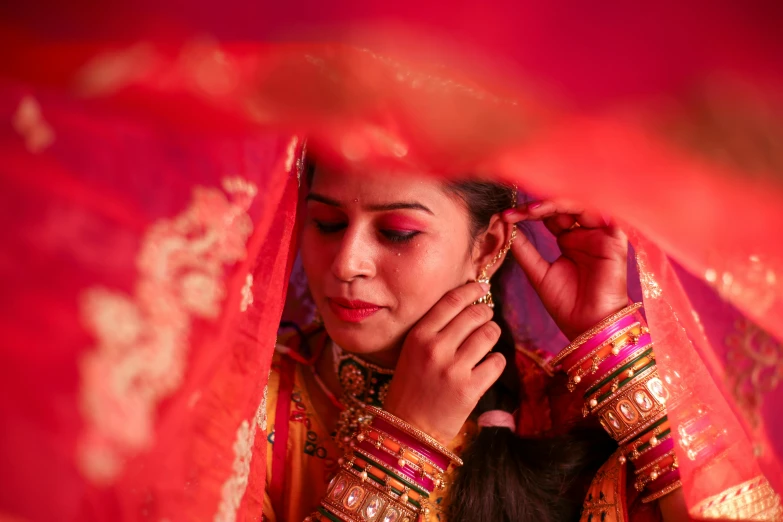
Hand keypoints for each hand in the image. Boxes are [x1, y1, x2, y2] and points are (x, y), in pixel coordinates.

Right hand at [382, 282, 505, 442]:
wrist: (409, 428)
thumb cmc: (411, 386)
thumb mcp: (412, 351)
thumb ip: (434, 329)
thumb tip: (468, 304)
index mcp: (419, 335)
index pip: (452, 300)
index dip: (472, 290)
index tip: (482, 288)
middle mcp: (436, 348)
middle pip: (475, 314)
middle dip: (486, 313)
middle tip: (487, 317)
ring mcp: (453, 369)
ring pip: (489, 335)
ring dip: (492, 334)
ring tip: (487, 341)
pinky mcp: (470, 389)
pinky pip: (497, 362)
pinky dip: (496, 361)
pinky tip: (488, 365)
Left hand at [501, 200, 628, 340]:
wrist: (587, 325)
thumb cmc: (566, 304)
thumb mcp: (538, 272)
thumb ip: (523, 248)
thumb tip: (504, 225)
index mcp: (570, 240)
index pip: (548, 215)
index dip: (526, 212)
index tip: (503, 217)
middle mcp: (585, 233)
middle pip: (562, 205)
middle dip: (536, 205)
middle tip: (514, 213)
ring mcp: (600, 233)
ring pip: (578, 204)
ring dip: (552, 203)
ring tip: (530, 211)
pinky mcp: (614, 237)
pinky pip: (597, 211)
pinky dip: (573, 206)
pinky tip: (553, 209)